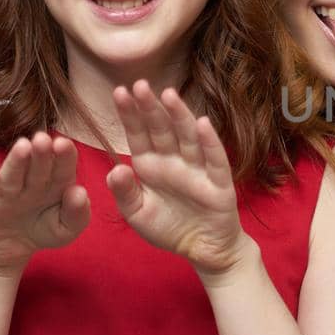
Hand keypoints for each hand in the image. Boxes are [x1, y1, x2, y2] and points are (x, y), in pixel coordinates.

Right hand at [0, 132, 90, 274]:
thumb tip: (80, 193)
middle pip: (36, 168)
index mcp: (54, 184)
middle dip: (40, 154)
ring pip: (11, 177)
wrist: (10, 249)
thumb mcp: (66, 228)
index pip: (61, 167)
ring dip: (16, 162)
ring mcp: (5, 194)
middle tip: (43, 138)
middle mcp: (29, 184)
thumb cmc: (43, 230)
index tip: (64, 144)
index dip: (63, 155)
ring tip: (22, 146)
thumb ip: (77, 213)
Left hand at [106, 81, 257, 281]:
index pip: (138, 134)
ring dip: (179, 116)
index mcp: (151, 165)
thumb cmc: (168, 228)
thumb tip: (115, 168)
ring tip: (168, 95)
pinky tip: (202, 123)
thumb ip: (124, 192)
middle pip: (161, 129)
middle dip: (150, 107)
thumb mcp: (137, 213)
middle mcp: (173, 161)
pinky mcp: (218, 182)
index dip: (130, 114)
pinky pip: (214, 159)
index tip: (119, 92)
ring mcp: (197, 169)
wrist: (202, 249)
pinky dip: (209, 142)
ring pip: (187, 137)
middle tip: (140, 84)